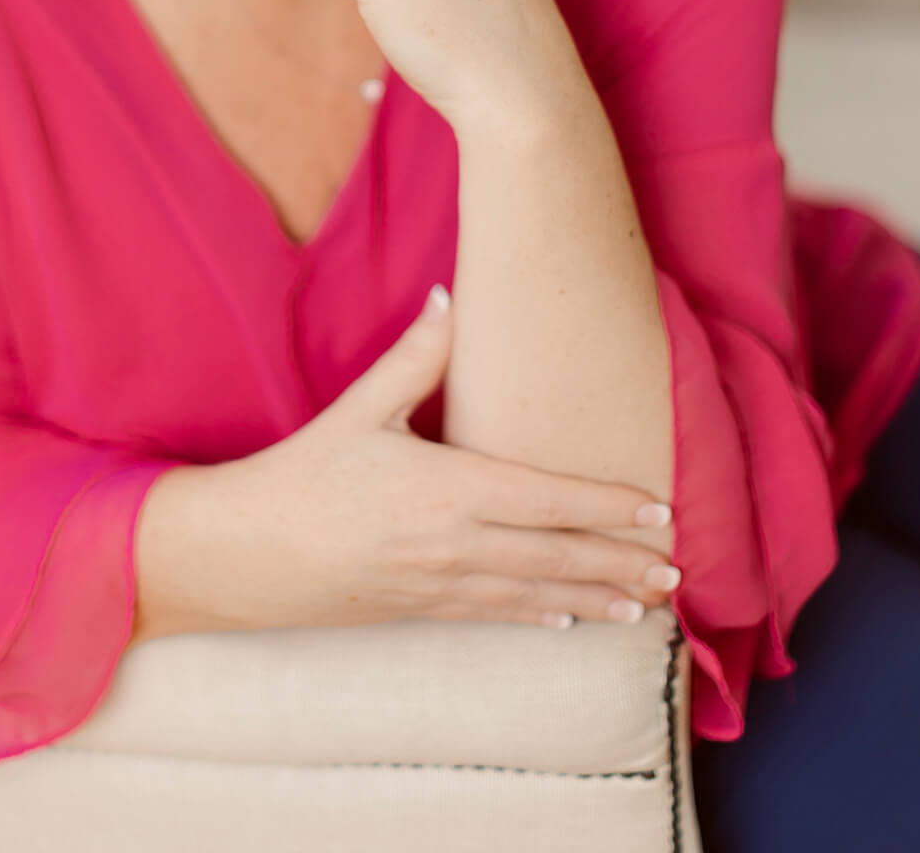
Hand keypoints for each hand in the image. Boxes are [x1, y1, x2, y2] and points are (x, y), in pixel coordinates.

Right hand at [187, 288, 680, 634]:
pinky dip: (541, 617)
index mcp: (448, 488)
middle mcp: (454, 544)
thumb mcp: (358, 410)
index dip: (608, 507)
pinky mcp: (420, 610)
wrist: (243, 554)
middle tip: (676, 569)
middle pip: (556, 555)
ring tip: (646, 604)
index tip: (659, 511)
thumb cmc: (302, 475)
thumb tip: (449, 297)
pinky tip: (572, 622)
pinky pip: (496, 616)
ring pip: (535, 594)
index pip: (548, 499)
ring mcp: (439, 585)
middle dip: (621, 561)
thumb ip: (414, 357)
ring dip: (596, 597)